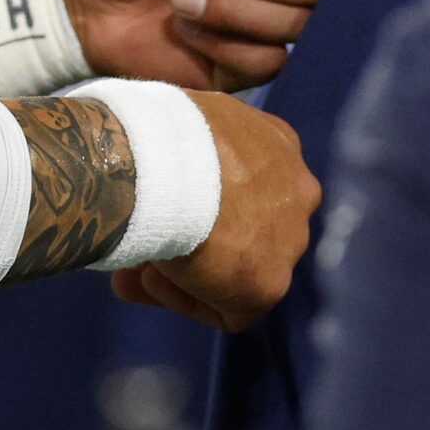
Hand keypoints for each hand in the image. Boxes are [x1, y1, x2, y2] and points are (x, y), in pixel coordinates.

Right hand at [110, 92, 316, 331]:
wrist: (171, 165)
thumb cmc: (164, 134)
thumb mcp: (176, 124)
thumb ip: (181, 152)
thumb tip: (149, 176)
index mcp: (278, 145)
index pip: (243, 180)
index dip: (195, 198)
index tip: (156, 207)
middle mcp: (295, 190)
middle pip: (243, 225)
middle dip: (196, 239)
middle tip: (142, 247)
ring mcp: (289, 240)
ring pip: (236, 267)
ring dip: (188, 271)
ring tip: (133, 269)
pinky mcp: (269, 286)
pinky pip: (227, 305)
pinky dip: (187, 298)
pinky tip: (151, 280)